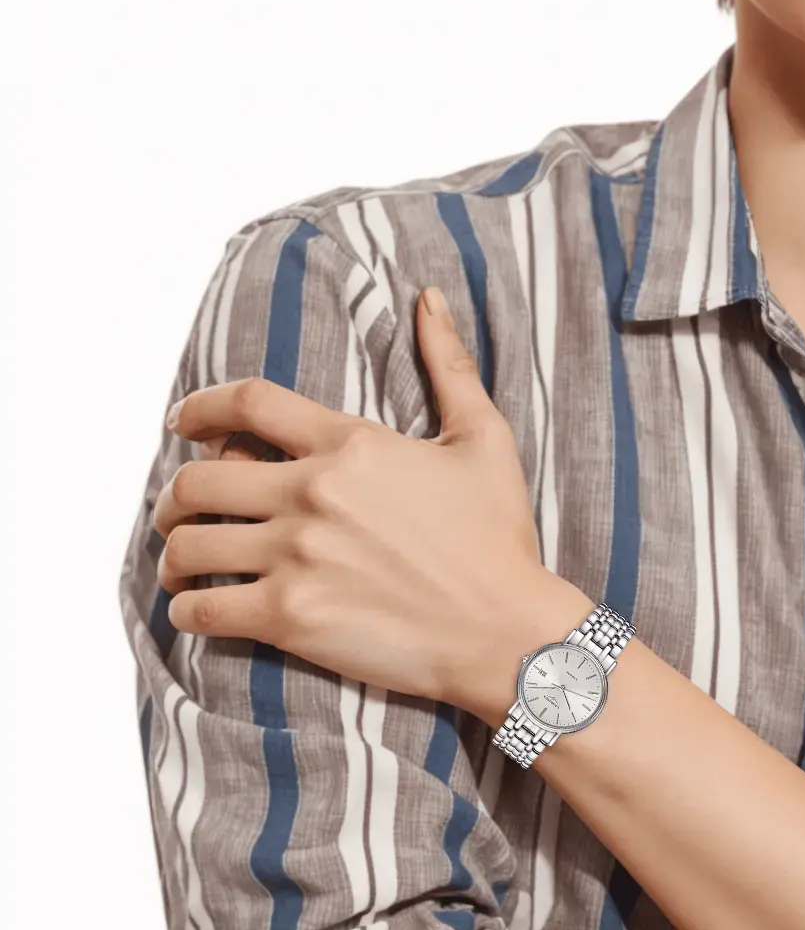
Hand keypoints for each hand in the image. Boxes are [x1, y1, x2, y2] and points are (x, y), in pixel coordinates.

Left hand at [153, 284, 561, 715]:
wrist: (506, 630)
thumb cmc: (498, 537)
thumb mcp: (483, 438)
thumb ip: (449, 365)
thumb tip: (429, 298)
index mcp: (351, 445)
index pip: (246, 404)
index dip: (200, 407)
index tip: (182, 422)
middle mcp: (313, 494)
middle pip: (198, 479)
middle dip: (175, 495)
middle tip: (179, 510)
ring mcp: (297, 558)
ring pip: (188, 547)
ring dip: (173, 554)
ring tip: (181, 566)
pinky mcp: (291, 619)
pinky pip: (202, 610)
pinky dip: (186, 611)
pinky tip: (197, 611)